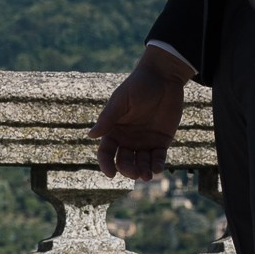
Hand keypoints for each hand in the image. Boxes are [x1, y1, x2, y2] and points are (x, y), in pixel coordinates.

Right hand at [90, 46, 188, 179]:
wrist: (164, 77)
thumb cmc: (139, 85)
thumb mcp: (121, 100)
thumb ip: (108, 118)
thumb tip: (90, 135)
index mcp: (114, 130)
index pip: (106, 152)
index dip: (106, 164)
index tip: (111, 174)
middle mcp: (127, 139)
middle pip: (124, 161)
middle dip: (128, 170)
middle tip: (135, 173)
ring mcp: (145, 141)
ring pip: (141, 163)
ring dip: (143, 172)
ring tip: (147, 176)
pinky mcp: (161, 141)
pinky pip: (158, 158)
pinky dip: (157, 165)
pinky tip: (158, 169)